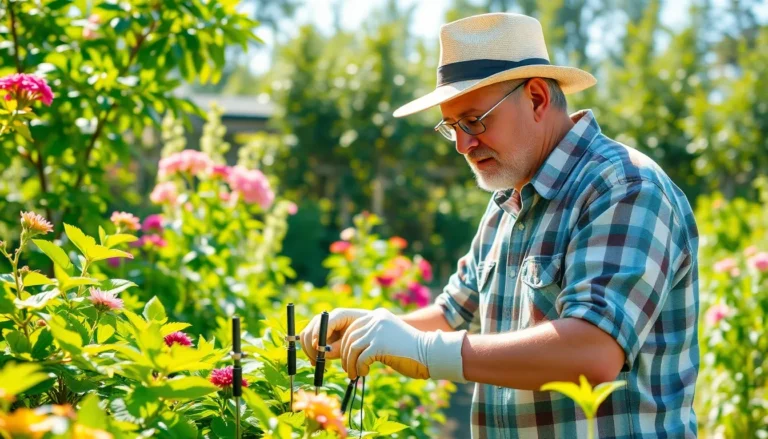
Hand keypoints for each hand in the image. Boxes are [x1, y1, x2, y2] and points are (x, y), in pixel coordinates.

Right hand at [300, 308, 370, 364]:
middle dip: (311, 346)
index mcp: (339, 315)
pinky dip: (309, 351)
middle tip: (318, 360)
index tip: (319, 349)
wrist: (367, 330)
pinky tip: (316, 361)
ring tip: (317, 362)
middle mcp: (326, 317)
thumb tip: (323, 352)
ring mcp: (320, 324)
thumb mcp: (353, 341)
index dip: (319, 335)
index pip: (323, 323)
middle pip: (310, 329)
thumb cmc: (362, 334)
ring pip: (305, 335)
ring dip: (309, 350)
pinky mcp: (317, 332)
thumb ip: (339, 346)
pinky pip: (306, 340)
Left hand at [339, 308, 466, 381]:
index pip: (353, 327)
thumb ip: (373, 337)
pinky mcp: (380, 345)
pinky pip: (361, 358)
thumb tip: (350, 350)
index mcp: (378, 316)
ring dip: (350, 364)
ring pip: (352, 348)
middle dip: (346, 356)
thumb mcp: (388, 337)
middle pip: (349, 337)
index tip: (347, 358)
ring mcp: (378, 331)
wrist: (430, 353)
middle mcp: (376, 319)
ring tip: (354, 374)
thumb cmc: (410, 350)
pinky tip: (365, 373)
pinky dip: (359, 368)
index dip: (345, 344)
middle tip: (349, 369)